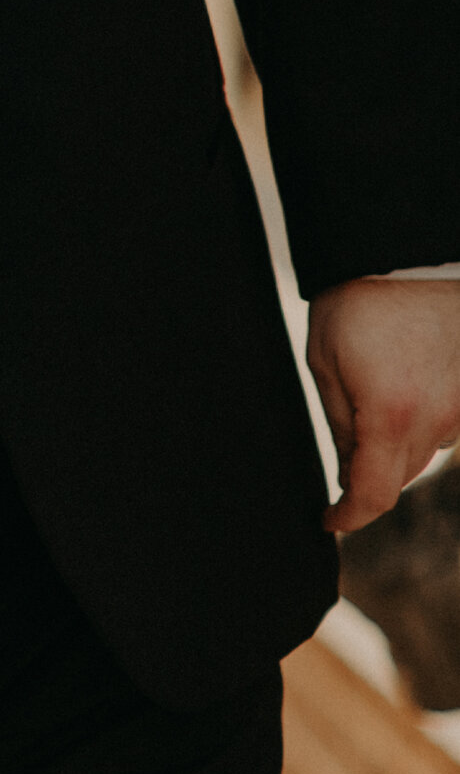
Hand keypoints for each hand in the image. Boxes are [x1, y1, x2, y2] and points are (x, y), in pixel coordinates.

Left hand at [307, 277, 459, 534]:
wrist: (411, 255)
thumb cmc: (359, 304)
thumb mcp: (325, 364)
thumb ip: (339, 426)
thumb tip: (346, 475)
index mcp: (390, 412)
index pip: (374, 494)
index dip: (350, 516)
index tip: (332, 518)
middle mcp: (438, 416)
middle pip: (401, 475)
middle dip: (370, 472)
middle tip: (346, 449)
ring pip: (426, 452)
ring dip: (400, 444)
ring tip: (379, 397)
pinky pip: (448, 426)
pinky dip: (426, 421)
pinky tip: (408, 387)